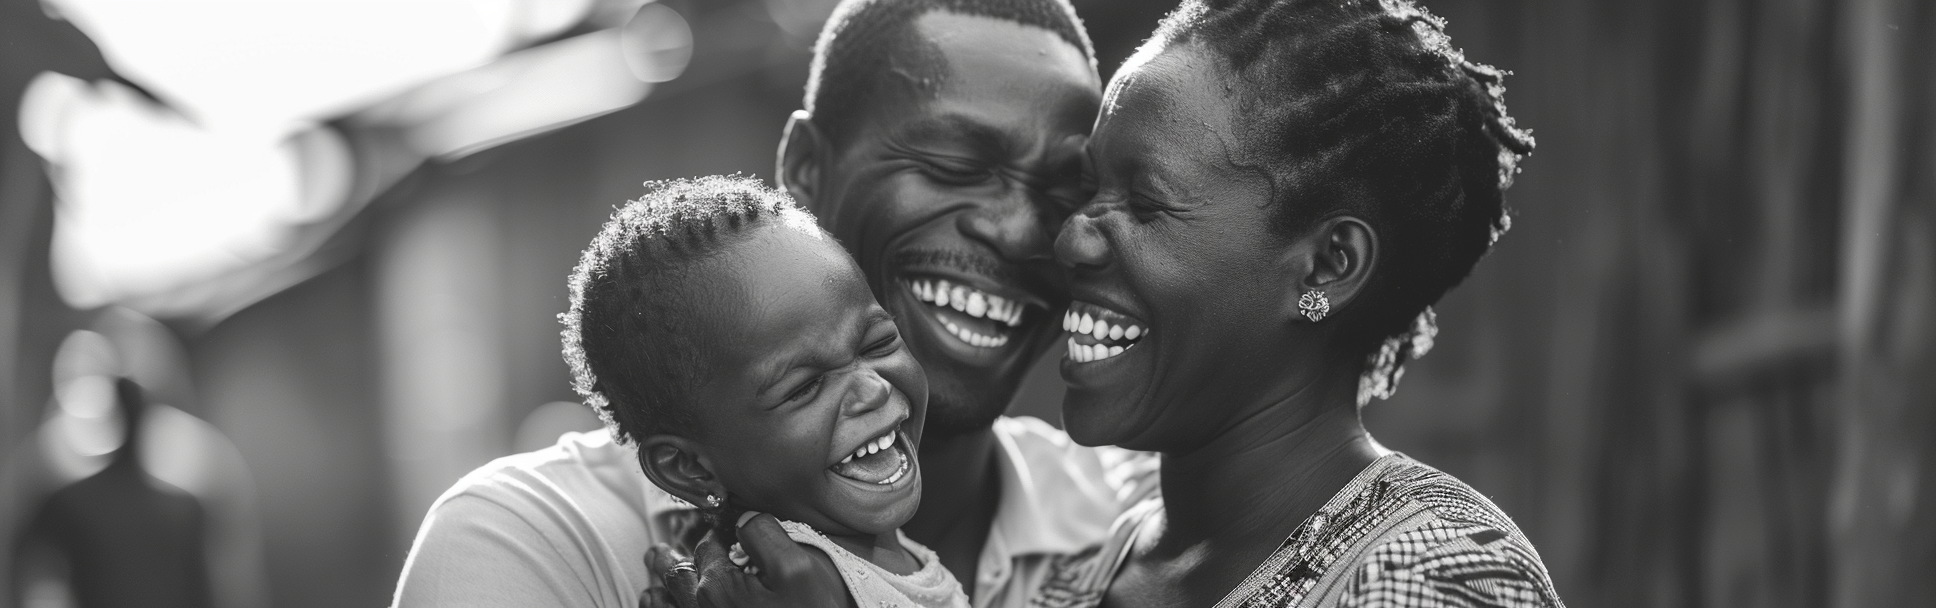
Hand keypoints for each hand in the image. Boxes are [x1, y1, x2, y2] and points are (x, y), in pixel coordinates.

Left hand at [640, 513, 850, 607]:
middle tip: (656, 552)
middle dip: (668, 559)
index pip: (707, 547)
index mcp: (719, 587)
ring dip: (657, 589)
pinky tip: (656, 604)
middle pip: (677, 576)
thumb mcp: (799, 570)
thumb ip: (767, 536)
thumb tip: (745, 518)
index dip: (714, 534)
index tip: (721, 533)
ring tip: (651, 582)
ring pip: (665, 604)